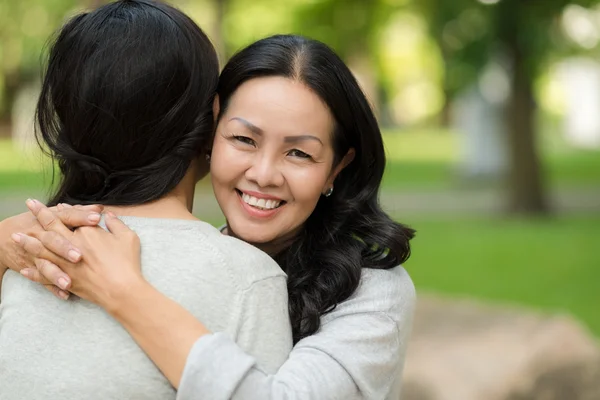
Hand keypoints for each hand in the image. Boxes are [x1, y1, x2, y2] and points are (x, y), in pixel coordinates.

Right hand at [1, 200, 102, 298]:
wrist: (5, 237)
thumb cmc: (38, 223)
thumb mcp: (55, 215)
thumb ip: (78, 212)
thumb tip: (99, 208)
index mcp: (49, 221)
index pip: (66, 217)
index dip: (81, 217)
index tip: (96, 219)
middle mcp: (40, 237)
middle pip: (53, 241)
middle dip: (65, 248)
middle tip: (79, 256)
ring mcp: (35, 255)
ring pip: (45, 265)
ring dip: (56, 274)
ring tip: (68, 283)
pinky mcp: (32, 269)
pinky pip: (42, 280)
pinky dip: (52, 287)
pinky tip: (65, 294)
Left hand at [14, 204, 143, 312]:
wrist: (121, 290)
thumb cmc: (127, 263)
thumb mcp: (128, 237)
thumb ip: (117, 224)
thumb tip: (109, 215)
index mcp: (87, 233)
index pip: (71, 217)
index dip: (62, 210)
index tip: (56, 205)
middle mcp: (72, 246)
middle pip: (51, 228)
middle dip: (38, 216)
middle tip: (28, 206)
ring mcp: (66, 264)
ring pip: (42, 251)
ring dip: (27, 243)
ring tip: (16, 237)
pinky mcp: (66, 280)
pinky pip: (45, 275)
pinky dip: (34, 272)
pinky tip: (25, 269)